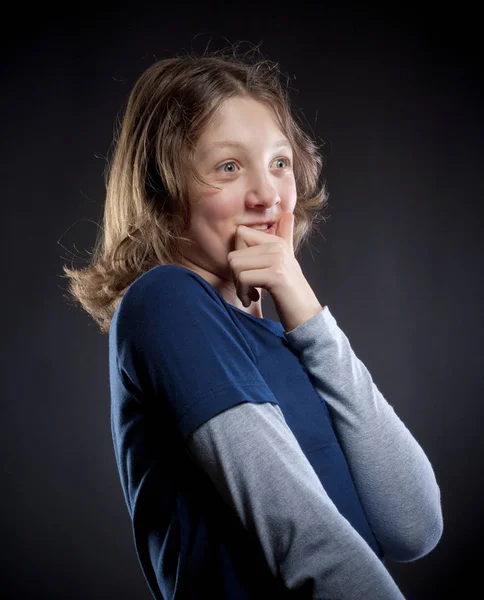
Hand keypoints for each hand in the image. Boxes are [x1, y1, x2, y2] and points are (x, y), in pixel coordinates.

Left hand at [228, 212, 323, 331]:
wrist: (306, 315)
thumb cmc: (291, 292)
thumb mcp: (287, 261)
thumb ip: (285, 237)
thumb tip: (288, 214)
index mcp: (277, 241)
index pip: (239, 234)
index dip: (237, 256)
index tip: (248, 274)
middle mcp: (278, 247)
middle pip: (234, 254)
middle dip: (235, 276)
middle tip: (248, 289)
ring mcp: (278, 260)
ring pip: (235, 266)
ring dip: (238, 286)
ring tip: (251, 294)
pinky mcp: (276, 275)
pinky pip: (243, 278)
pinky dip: (243, 293)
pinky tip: (252, 299)